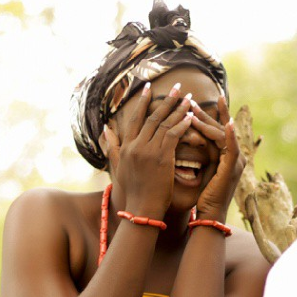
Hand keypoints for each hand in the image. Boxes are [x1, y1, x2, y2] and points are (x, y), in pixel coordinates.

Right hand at [101, 83, 193, 217]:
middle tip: (178, 87)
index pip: (135, 118)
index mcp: (127, 146)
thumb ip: (113, 147)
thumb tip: (105, 128)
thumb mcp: (118, 168)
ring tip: (189, 97)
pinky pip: (173, 136)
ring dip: (178, 109)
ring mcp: (149, 151)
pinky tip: (191, 116)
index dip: (143, 102)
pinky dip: (182, 125)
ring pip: (165, 124)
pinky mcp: (162, 158)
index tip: (150, 87)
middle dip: (166, 100)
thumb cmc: (133, 192)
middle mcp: (137, 145)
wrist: (142, 209)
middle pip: (153, 117)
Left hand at [190, 97, 245, 220]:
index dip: (210, 114)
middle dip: (205, 114)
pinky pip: (232, 147)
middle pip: (220, 128)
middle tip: (190, 100)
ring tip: (192, 109)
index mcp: (227, 155)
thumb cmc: (202, 196)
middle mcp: (235, 156)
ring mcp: (236, 161)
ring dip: (208, 121)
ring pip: (223, 134)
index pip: (218, 130)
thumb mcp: (200, 169)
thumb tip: (184, 136)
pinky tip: (228, 122)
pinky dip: (230, 134)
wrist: (210, 214)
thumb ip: (200, 153)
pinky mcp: (233, 167)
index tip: (196, 102)